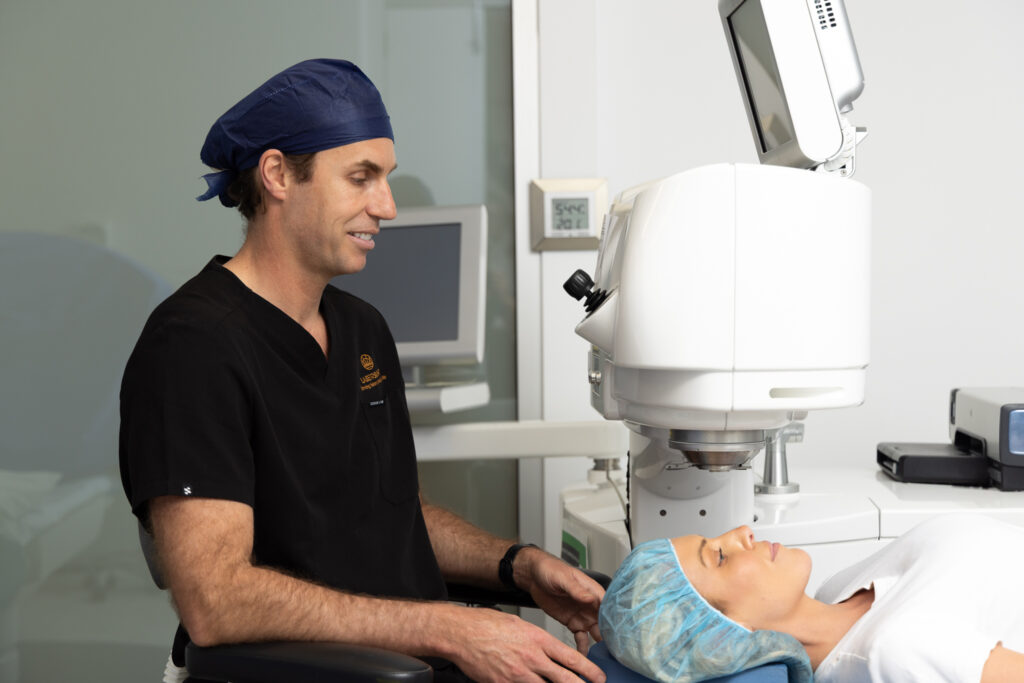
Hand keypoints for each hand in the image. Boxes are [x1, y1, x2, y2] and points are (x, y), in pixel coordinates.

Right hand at [441, 604, 605, 682]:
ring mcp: (518, 675)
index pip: (571, 658)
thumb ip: (537, 641)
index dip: (589, 670)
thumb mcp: (519, 625)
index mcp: (537, 639)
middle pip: (565, 679)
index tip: (599, 677)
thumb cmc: (487, 624)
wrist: (461, 633)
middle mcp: (531, 658)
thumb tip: (551, 652)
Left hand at [514, 548, 604, 653]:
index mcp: (592, 591)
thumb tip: (590, 598)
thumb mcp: (562, 577)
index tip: (618, 633)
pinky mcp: (572, 623)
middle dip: (610, 636)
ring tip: (602, 658)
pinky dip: (584, 648)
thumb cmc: (549, 570)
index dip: (614, 619)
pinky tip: (584, 658)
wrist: (533, 576)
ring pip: (596, 633)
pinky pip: (581, 639)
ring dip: (600, 645)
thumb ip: (575, 589)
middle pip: (605, 623)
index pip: (608, 606)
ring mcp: (582, 615)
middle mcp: (590, 605)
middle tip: (614, 652)